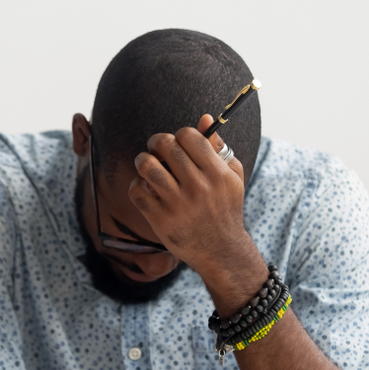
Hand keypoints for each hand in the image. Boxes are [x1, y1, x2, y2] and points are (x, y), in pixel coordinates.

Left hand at [128, 114, 255, 278]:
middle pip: (165, 145)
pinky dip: (137, 185)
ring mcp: (177, 204)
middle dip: (156, 142)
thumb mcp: (232, 177)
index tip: (178, 143)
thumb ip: (219, 147)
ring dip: (142, 160)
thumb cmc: (225, 208)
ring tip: (146, 164)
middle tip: (156, 148)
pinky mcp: (160, 220)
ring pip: (147, 165)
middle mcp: (198, 187)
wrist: (220, 250)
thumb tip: (204, 119)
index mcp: (217, 173)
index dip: (179, 134)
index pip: (189, 136)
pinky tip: (146, 188)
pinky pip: (136, 190)